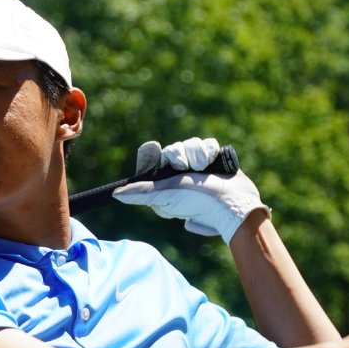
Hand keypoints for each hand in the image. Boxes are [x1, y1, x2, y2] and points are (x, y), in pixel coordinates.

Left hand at [113, 137, 266, 241]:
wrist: (233, 204)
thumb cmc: (197, 204)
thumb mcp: (165, 198)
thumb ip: (141, 193)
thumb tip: (116, 194)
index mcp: (166, 184)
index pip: (155, 160)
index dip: (154, 155)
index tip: (154, 150)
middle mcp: (182, 175)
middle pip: (172, 149)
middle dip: (179, 156)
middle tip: (186, 169)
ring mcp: (199, 167)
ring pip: (190, 144)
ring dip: (196, 154)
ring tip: (203, 169)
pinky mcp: (215, 159)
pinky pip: (207, 143)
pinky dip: (210, 151)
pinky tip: (213, 163)